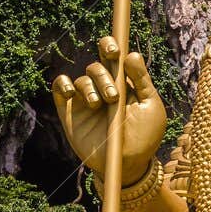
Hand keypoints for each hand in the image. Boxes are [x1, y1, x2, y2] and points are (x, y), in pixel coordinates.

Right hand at [52, 38, 166, 183]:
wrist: (128, 165)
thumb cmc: (145, 136)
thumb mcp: (150, 107)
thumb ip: (142, 81)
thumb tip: (131, 54)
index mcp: (124, 82)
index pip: (112, 56)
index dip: (109, 46)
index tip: (113, 51)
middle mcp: (103, 88)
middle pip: (96, 66)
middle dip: (104, 76)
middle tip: (114, 97)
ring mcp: (86, 100)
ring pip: (81, 79)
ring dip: (90, 87)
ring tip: (99, 105)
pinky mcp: (69, 112)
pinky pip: (59, 88)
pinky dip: (64, 84)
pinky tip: (72, 93)